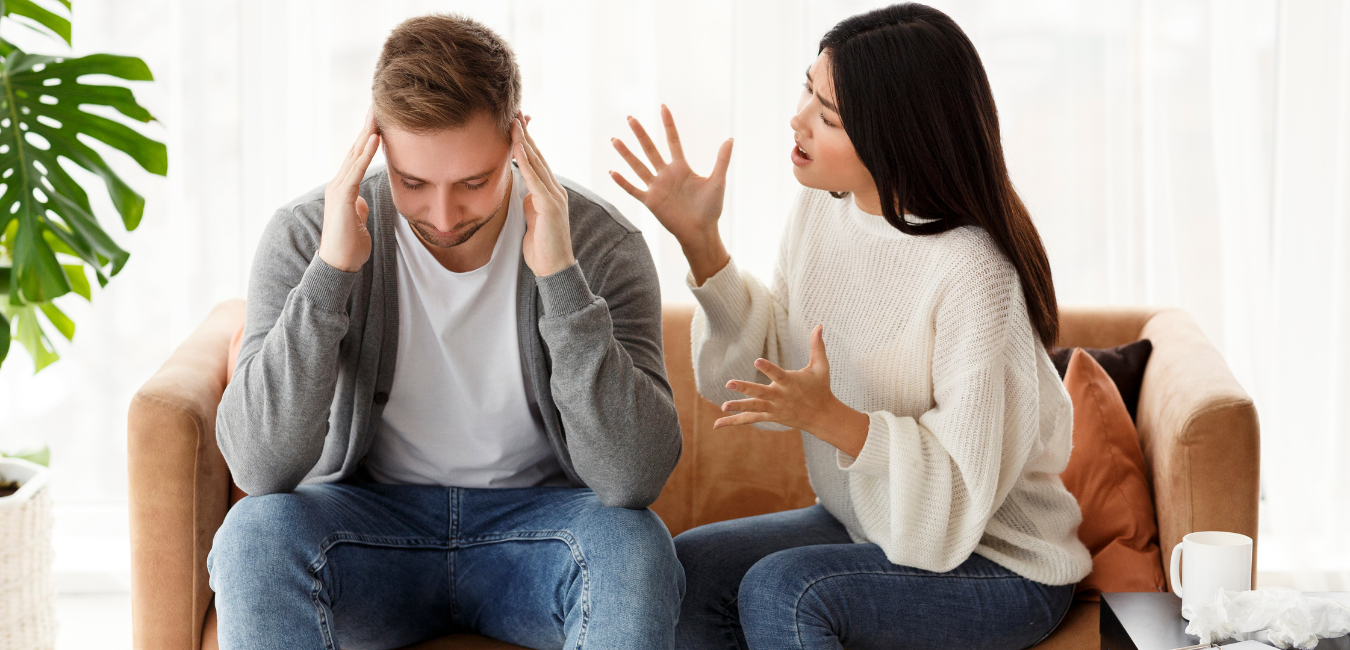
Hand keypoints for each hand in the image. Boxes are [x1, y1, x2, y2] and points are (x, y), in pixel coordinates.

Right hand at [318, 108, 380, 272]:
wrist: (338, 265)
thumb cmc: (350, 246)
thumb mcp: (359, 221)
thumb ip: (359, 207)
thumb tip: (362, 201)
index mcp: (344, 188)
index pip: (357, 158)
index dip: (367, 139)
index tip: (378, 121)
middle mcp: (339, 184)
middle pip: (355, 150)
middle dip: (366, 128)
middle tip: (376, 105)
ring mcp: (338, 189)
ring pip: (354, 155)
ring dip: (366, 133)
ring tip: (376, 114)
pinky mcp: (342, 197)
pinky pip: (356, 171)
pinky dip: (365, 154)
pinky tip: (374, 138)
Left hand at [513, 117, 575, 276]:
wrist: (554, 268)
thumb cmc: (542, 247)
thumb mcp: (532, 217)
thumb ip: (529, 201)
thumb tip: (521, 189)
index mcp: (551, 193)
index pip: (537, 162)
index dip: (526, 142)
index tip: (516, 124)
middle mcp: (556, 191)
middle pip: (538, 156)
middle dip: (526, 134)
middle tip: (516, 113)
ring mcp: (555, 197)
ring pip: (537, 163)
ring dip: (524, 142)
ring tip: (514, 123)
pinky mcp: (550, 206)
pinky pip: (535, 179)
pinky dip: (525, 162)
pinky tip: (516, 148)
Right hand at [610, 105, 732, 284]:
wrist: (701, 231)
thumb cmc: (711, 208)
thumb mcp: (718, 181)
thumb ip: (722, 160)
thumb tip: (730, 138)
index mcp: (681, 168)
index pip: (672, 140)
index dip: (668, 124)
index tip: (663, 107)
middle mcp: (666, 174)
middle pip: (650, 149)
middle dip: (640, 134)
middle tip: (630, 118)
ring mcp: (656, 187)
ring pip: (638, 166)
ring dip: (626, 154)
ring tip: (614, 139)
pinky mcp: (650, 201)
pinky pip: (634, 190)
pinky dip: (623, 182)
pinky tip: (612, 172)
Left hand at [716, 325, 869, 457]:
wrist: (822, 416)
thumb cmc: (821, 388)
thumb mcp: (821, 366)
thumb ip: (817, 346)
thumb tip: (820, 325)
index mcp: (791, 383)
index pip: (778, 374)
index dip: (768, 367)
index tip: (756, 360)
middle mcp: (780, 396)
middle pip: (760, 393)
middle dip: (745, 388)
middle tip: (729, 383)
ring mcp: (774, 408)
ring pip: (754, 407)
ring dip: (738, 407)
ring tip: (723, 406)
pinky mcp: (769, 416)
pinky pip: (750, 419)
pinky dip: (734, 421)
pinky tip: (717, 424)